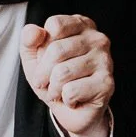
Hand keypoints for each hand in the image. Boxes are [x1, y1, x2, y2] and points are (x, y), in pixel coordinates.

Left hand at [21, 15, 113, 136]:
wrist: (72, 111)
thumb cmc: (53, 78)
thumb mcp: (34, 56)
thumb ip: (29, 39)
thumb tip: (34, 31)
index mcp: (81, 25)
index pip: (54, 25)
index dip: (42, 47)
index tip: (45, 60)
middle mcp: (97, 38)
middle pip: (56, 50)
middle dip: (43, 73)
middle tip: (46, 82)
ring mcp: (105, 60)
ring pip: (62, 73)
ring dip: (53, 89)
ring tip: (59, 91)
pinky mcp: (106, 83)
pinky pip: (71, 91)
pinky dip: (65, 99)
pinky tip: (73, 99)